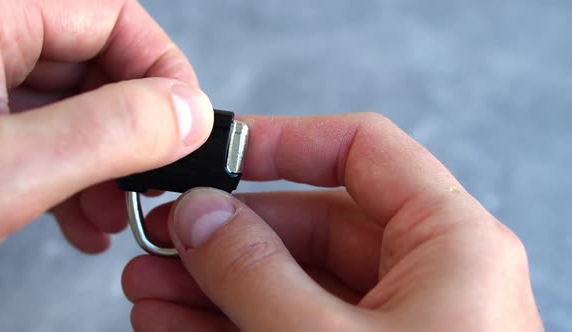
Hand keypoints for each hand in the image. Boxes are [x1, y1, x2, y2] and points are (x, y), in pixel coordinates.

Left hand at [0, 0, 213, 254]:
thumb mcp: (5, 169)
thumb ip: (108, 132)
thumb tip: (190, 113)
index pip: (110, 13)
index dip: (161, 68)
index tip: (185, 125)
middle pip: (95, 63)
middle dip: (132, 132)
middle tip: (148, 183)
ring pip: (72, 105)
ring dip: (104, 164)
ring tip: (113, 216)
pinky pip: (40, 133)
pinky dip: (68, 176)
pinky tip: (81, 221)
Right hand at [122, 114, 543, 330]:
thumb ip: (255, 272)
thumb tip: (199, 215)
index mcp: (449, 242)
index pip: (362, 150)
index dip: (284, 142)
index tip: (215, 154)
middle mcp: (427, 274)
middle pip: (312, 223)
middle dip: (226, 234)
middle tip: (158, 239)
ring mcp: (395, 322)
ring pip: (292, 279)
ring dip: (215, 283)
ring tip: (148, 287)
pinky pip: (292, 324)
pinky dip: (233, 323)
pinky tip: (174, 323)